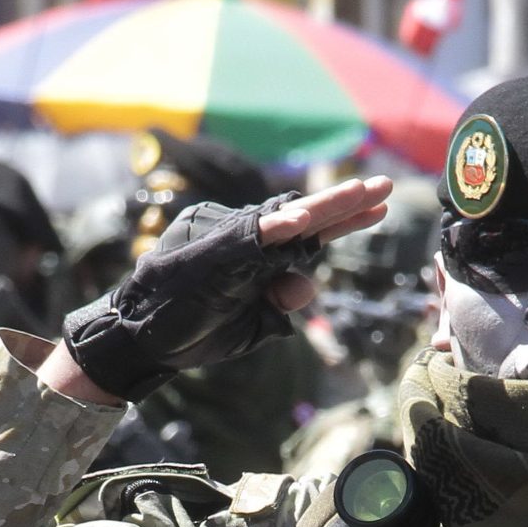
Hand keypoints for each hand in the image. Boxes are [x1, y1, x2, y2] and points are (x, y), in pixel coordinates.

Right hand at [54, 178, 393, 402]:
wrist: (141, 340)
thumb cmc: (191, 329)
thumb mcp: (251, 324)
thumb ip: (280, 304)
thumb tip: (306, 287)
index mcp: (255, 255)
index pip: (306, 233)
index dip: (344, 220)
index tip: (380, 207)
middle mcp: (242, 238)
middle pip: (303, 217)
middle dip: (347, 203)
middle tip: (386, 186)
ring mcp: (225, 241)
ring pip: (281, 219)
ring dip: (323, 209)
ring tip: (362, 195)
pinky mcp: (209, 253)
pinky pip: (246, 238)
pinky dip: (272, 229)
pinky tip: (300, 222)